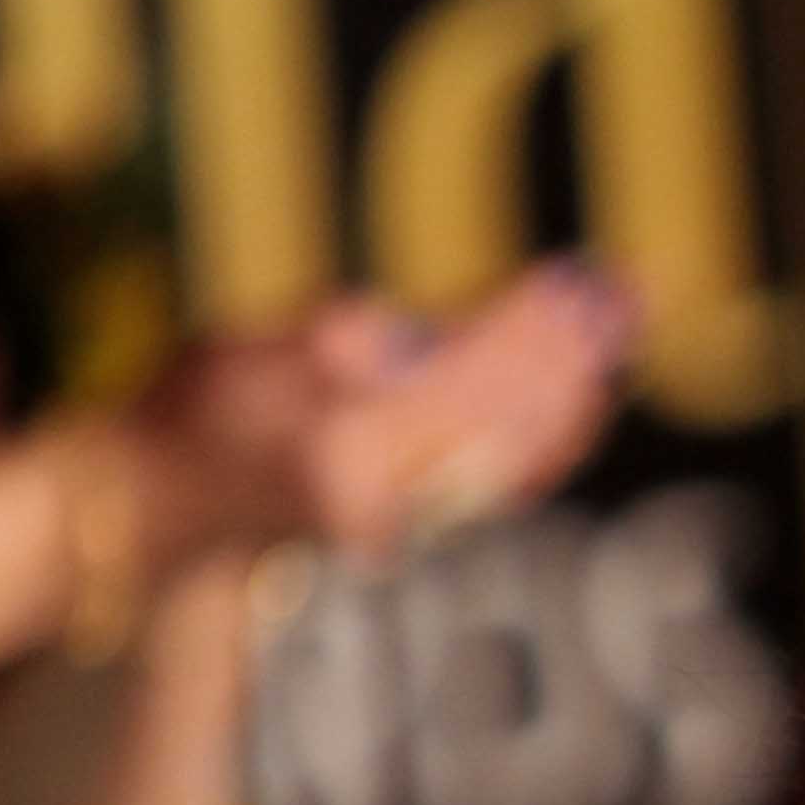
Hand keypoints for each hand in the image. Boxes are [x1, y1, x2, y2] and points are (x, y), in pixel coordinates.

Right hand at [130, 261, 633, 568]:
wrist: (178, 506)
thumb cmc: (200, 414)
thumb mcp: (249, 353)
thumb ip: (336, 343)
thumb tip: (406, 340)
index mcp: (345, 451)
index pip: (469, 382)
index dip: (532, 327)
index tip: (583, 278)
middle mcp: (395, 502)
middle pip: (516, 419)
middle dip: (573, 352)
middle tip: (626, 290)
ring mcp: (416, 522)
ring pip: (525, 453)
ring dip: (578, 383)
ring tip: (620, 319)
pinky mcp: (429, 526)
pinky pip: (512, 477)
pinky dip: (555, 424)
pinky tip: (586, 380)